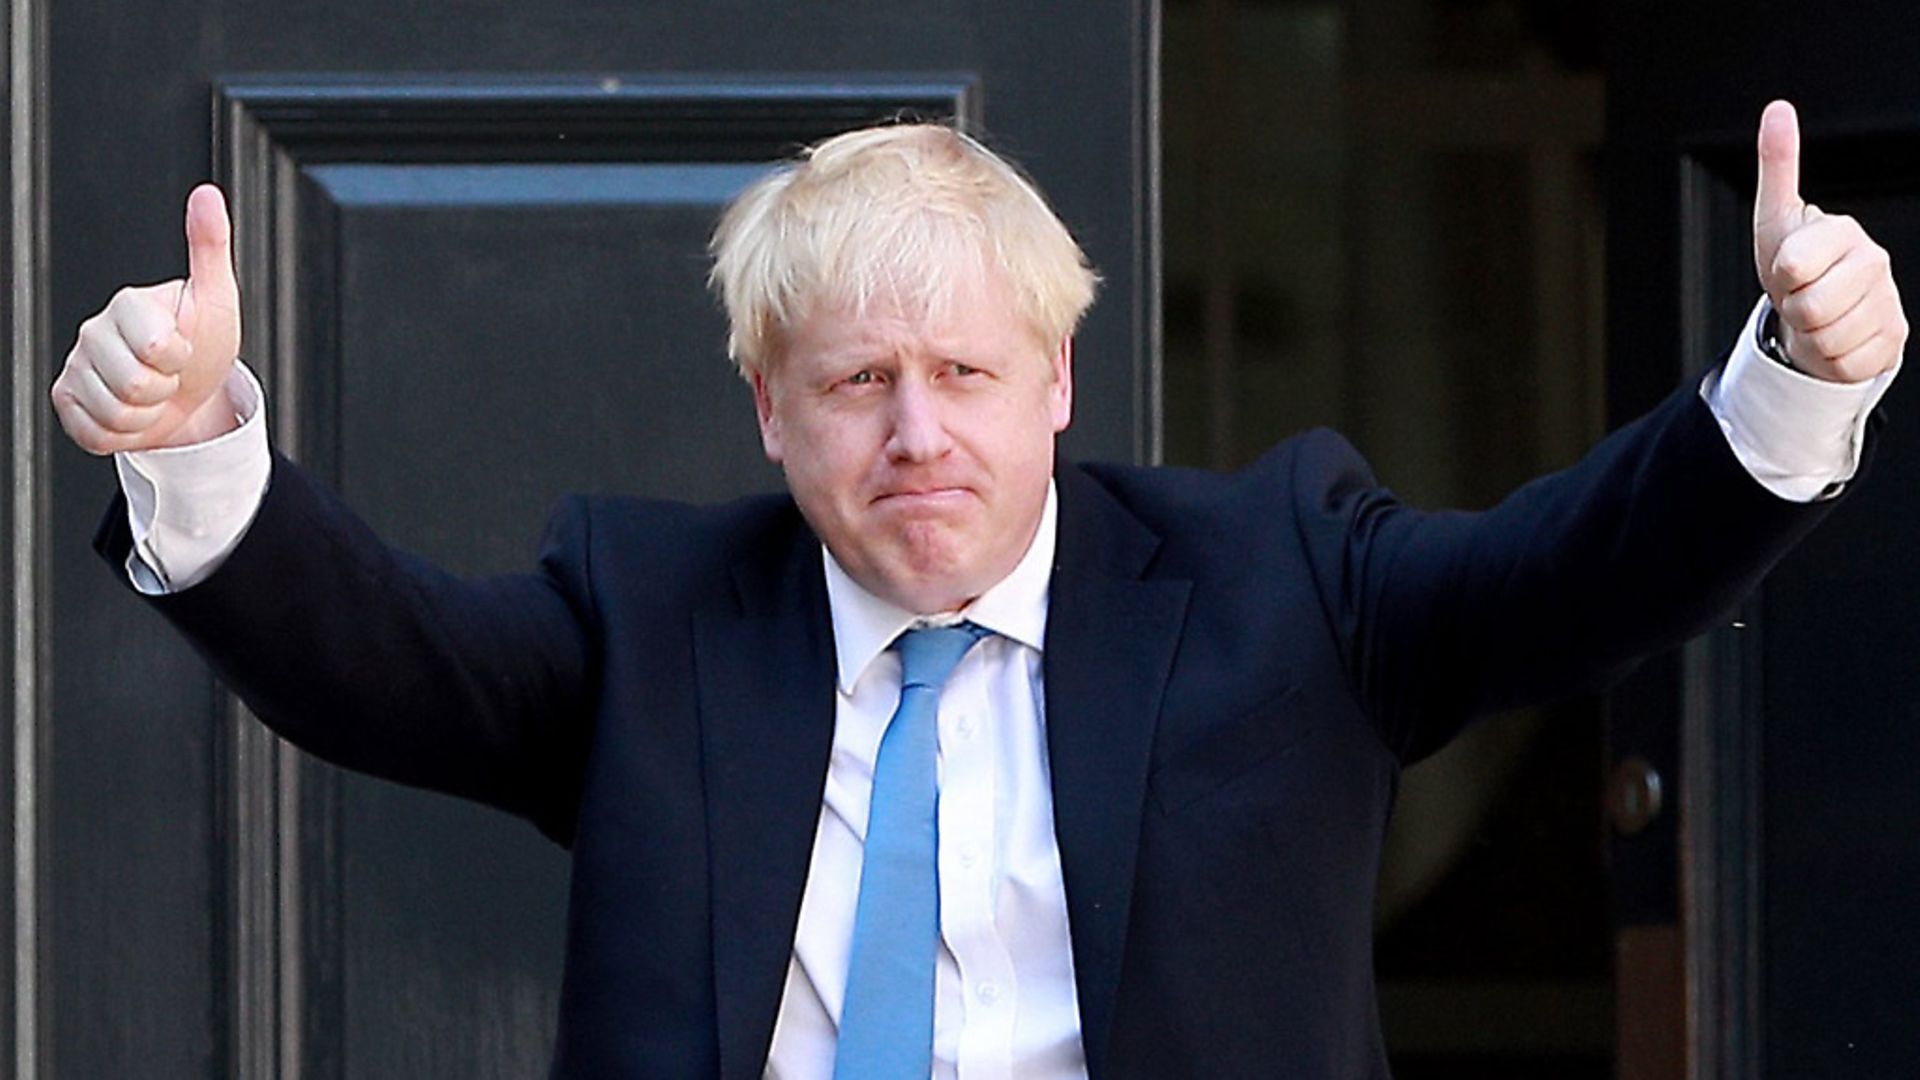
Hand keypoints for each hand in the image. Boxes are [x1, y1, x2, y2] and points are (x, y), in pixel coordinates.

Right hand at [51, 184, 243, 452]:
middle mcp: (93, 331)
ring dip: (149, 414)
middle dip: (166, 390)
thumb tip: (207, 193)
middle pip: (134, 385)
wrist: (193, 393)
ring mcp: (76, 366)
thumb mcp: (217, 296)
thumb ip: (210, 245)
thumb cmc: (204, 343)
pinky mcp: (66, 400)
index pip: (156, 347)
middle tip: (170, 375)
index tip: (184, 348)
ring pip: (116, 413)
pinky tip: (134, 412)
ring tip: (155, 393)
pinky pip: (96, 433)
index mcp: (128, 304)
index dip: (180, 358)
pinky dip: (125, 434)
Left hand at [1753, 100, 1907, 383]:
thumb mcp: (1776, 218)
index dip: (1781, 276)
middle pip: (1810, 308)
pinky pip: (1843, 363)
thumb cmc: (1795, 264)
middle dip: (1793, 308)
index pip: (1793, 266)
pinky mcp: (1892, 341)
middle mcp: (1875, 263)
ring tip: (1816, 315)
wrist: (1818, 312)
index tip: (1790, 268)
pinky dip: (1829, 358)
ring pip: (1826, 339)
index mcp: (1844, 232)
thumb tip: (1778, 109)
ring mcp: (1888, 303)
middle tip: (1801, 295)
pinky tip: (1836, 335)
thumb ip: (1778, 165)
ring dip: (1810, 335)